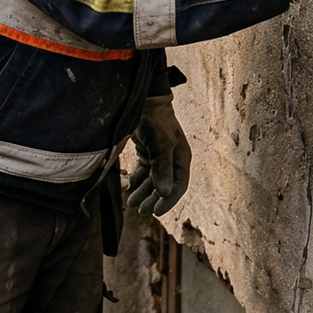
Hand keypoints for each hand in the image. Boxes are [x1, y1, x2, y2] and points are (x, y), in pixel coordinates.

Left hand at [125, 95, 189, 216]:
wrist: (144, 100)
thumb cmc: (155, 120)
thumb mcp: (160, 145)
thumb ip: (162, 169)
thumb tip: (163, 194)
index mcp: (182, 158)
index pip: (178, 186)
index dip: (169, 200)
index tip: (156, 212)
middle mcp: (173, 159)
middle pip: (165, 186)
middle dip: (153, 199)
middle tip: (140, 210)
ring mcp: (160, 156)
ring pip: (153, 180)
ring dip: (143, 192)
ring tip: (132, 202)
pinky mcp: (148, 152)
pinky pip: (145, 172)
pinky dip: (138, 181)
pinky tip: (130, 188)